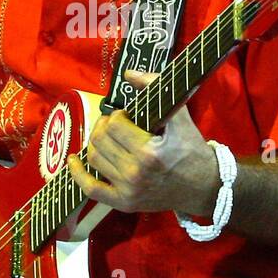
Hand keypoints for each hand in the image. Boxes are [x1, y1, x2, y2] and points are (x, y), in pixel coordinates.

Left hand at [66, 69, 219, 215]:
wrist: (204, 186)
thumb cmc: (192, 149)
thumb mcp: (180, 116)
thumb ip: (155, 88)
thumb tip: (128, 74)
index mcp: (149, 152)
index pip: (114, 124)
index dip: (117, 115)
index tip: (127, 115)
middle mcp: (136, 173)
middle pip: (100, 140)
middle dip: (104, 126)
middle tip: (114, 123)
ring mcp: (128, 190)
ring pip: (94, 158)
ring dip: (95, 142)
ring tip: (105, 137)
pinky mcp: (124, 203)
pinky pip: (91, 189)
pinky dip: (77, 174)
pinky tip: (73, 160)